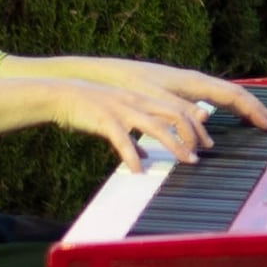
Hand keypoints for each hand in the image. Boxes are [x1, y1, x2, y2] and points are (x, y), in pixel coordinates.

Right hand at [39, 78, 211, 171]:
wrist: (62, 95)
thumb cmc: (90, 108)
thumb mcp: (117, 116)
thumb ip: (133, 134)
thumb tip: (143, 156)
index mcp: (142, 99)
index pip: (178, 108)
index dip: (194, 125)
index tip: (204, 143)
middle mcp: (137, 102)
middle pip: (174, 114)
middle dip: (191, 134)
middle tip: (199, 155)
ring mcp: (122, 110)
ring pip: (156, 126)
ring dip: (174, 144)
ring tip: (185, 160)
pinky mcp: (105, 120)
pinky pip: (123, 140)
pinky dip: (132, 155)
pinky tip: (138, 171)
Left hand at [109, 57, 266, 130]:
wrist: (108, 76)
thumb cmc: (130, 85)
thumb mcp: (155, 100)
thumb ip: (181, 110)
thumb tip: (207, 118)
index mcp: (195, 82)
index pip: (234, 94)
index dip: (254, 109)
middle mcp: (196, 82)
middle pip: (234, 94)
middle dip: (254, 108)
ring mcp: (190, 85)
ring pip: (224, 96)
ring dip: (242, 108)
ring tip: (255, 121)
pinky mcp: (180, 90)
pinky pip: (213, 99)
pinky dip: (226, 109)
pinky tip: (225, 118)